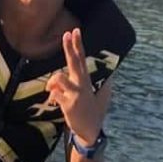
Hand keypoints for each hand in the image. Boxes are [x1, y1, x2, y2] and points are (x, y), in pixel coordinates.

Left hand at [45, 28, 102, 145]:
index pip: (82, 59)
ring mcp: (75, 94)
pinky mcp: (69, 105)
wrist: (90, 131)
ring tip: (51, 89)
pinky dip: (51, 97)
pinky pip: (54, 94)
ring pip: (59, 77)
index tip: (75, 30)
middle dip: (69, 47)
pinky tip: (53, 103)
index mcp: (86, 81)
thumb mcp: (99, 97)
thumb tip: (111, 77)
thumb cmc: (92, 113)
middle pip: (74, 62)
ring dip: (52, 82)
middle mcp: (82, 85)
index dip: (78, 44)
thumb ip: (98, 85)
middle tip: (66, 34)